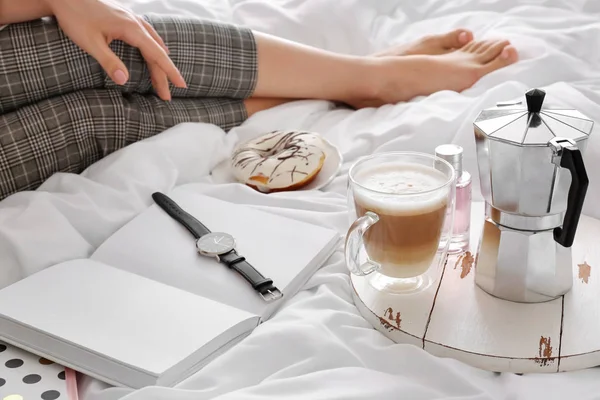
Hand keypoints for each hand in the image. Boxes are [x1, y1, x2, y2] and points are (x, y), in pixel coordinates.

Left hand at [47, 0, 186, 100]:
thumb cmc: (75, 17)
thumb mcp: (90, 43)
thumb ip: (109, 62)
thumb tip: (125, 81)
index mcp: (132, 29)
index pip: (157, 54)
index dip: (170, 72)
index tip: (181, 85)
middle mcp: (136, 23)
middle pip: (157, 52)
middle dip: (163, 75)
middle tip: (166, 96)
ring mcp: (132, 19)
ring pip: (153, 44)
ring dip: (159, 63)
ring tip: (162, 80)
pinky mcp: (126, 18)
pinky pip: (147, 36)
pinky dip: (154, 49)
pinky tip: (153, 53)